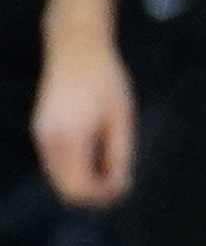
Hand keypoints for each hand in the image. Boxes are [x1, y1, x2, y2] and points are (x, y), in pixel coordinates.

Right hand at [35, 29, 132, 206]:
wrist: (76, 50)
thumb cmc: (105, 80)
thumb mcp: (121, 117)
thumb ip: (119, 154)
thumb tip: (120, 184)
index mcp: (68, 139)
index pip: (77, 187)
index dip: (101, 195)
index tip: (124, 189)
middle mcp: (47, 142)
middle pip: (64, 188)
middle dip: (92, 192)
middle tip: (120, 183)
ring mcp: (40, 136)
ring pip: (58, 177)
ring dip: (83, 180)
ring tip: (112, 168)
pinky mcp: (40, 130)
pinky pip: (55, 162)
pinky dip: (74, 167)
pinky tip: (96, 156)